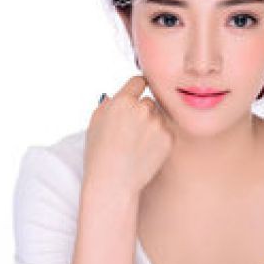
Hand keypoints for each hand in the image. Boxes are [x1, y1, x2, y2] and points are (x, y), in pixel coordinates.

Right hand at [84, 75, 173, 195]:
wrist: (113, 181)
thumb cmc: (100, 154)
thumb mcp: (95, 122)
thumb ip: (109, 104)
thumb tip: (118, 95)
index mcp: (122, 101)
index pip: (138, 81)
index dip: (137, 88)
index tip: (138, 94)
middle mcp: (142, 109)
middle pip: (149, 102)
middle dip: (143, 113)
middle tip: (132, 132)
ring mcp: (157, 124)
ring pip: (158, 118)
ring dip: (152, 126)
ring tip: (136, 145)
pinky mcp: (168, 139)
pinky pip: (166, 132)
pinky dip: (159, 140)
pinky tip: (145, 152)